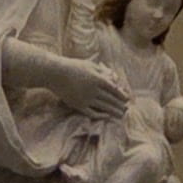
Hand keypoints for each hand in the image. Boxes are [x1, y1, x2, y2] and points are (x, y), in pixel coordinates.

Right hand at [7, 42, 128, 121]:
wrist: (55, 73)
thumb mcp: (90, 65)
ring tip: (120, 115)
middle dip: (119, 105)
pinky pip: (91, 113)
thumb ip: (102, 71)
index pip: (113, 89)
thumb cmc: (73, 66)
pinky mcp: (78, 105)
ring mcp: (85, 98)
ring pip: (103, 107)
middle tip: (127, 110)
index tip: (127, 99)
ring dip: (113, 111)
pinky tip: (106, 116)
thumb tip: (114, 78)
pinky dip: (100, 115)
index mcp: (97, 78)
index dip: (121, 95)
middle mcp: (93, 90)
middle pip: (110, 99)